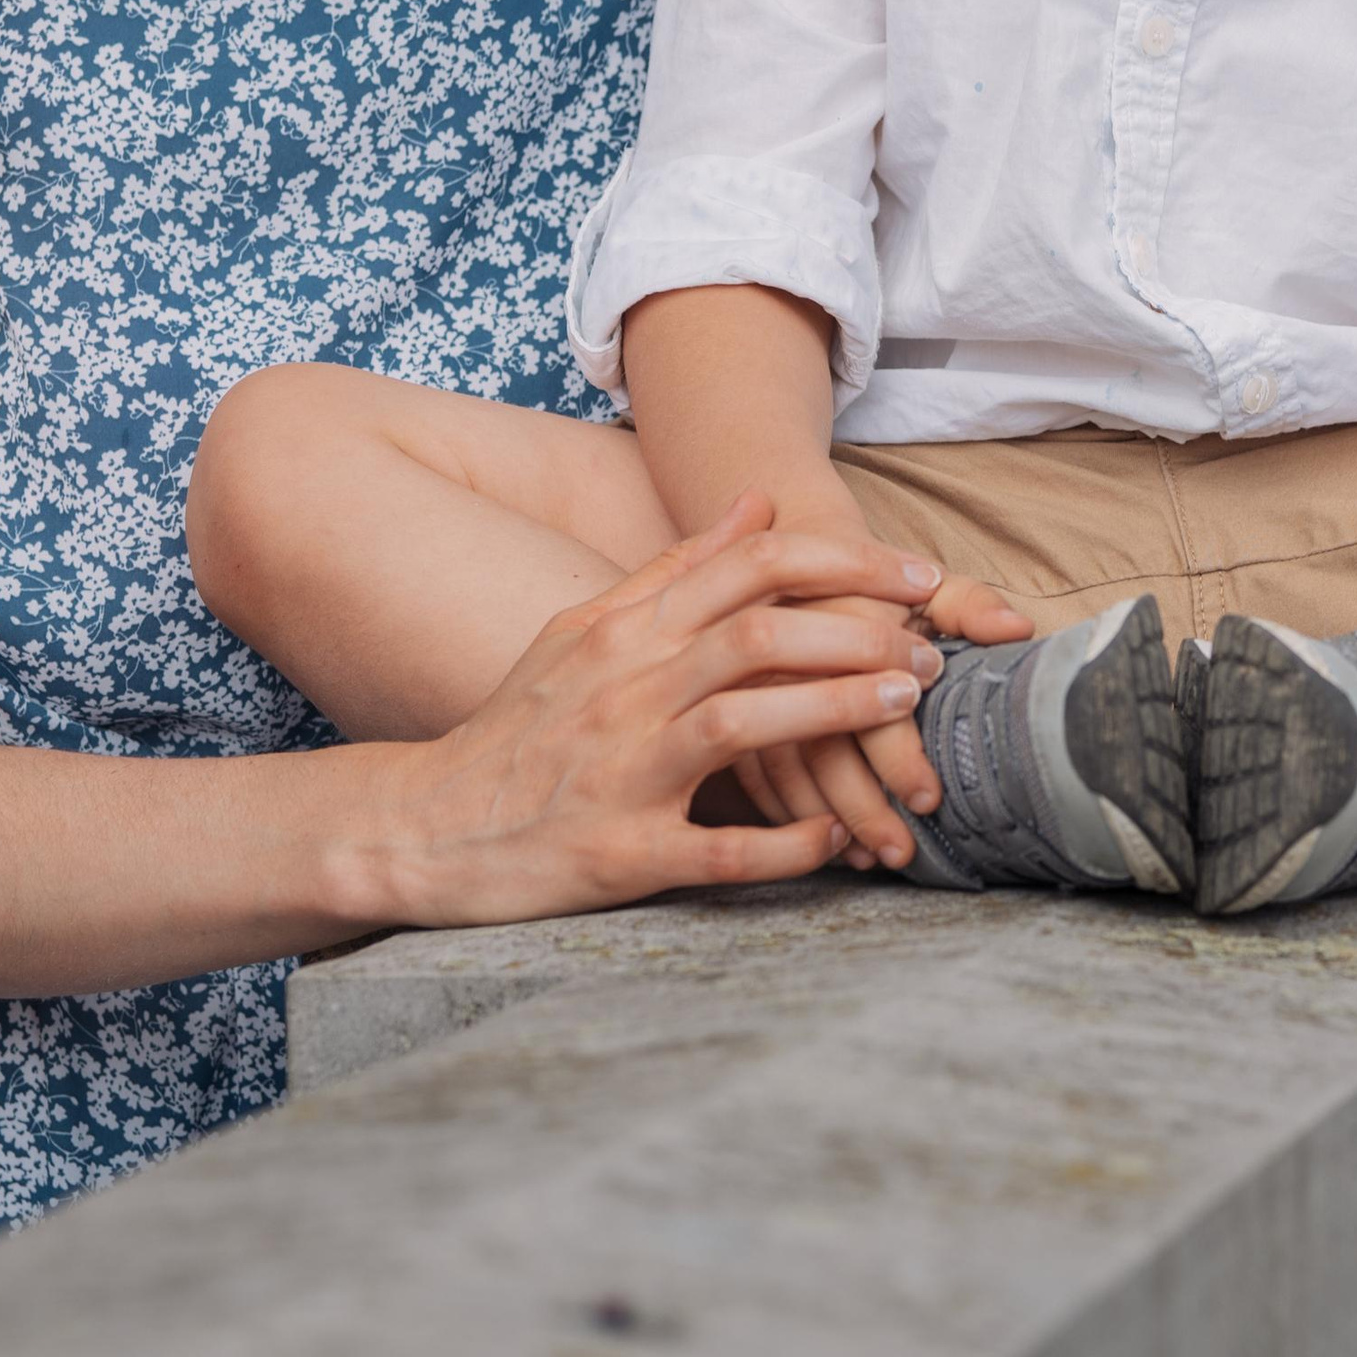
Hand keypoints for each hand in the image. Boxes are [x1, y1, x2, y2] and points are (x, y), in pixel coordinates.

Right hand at [385, 496, 945, 920]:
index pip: (751, 568)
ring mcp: (624, 771)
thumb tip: (757, 503)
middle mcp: (627, 689)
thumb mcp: (585, 630)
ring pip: (745, 725)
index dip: (849, 565)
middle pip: (759, 636)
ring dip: (838, 716)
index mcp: (626, 630)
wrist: (424, 825)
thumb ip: (677, 569)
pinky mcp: (622, 853)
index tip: (920, 580)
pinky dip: (787, 843)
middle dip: (861, 637)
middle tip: (932, 657)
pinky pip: (719, 846)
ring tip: (906, 715)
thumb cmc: (521, 727)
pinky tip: (839, 837)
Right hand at [731, 571, 1031, 871]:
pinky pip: (752, 773)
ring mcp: (746, 682)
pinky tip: (825, 842)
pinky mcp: (727, 706)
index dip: (899, 754)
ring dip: (826, 819)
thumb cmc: (874, 583)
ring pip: (782, 766)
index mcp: (837, 613)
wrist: (791, 560)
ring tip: (870, 858)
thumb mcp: (925, 585)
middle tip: (902, 850)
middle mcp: (784, 650)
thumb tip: (1018, 631)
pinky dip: (789, 813)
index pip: (870, 699)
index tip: (928, 797)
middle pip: (821, 743)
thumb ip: (972, 606)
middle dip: (863, 804)